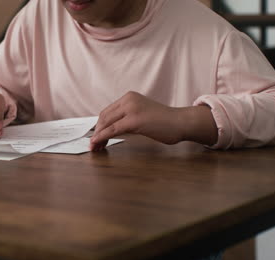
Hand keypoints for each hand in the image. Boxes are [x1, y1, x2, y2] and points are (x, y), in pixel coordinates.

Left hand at [90, 91, 217, 150]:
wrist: (181, 122)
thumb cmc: (164, 122)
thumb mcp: (141, 115)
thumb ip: (126, 118)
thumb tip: (110, 130)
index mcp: (129, 97)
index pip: (107, 111)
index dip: (99, 125)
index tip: (95, 137)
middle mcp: (128, 99)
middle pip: (104, 117)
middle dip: (96, 131)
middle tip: (93, 144)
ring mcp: (131, 108)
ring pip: (106, 123)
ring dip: (98, 136)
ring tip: (94, 147)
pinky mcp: (134, 120)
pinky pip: (113, 129)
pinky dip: (103, 136)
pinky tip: (98, 143)